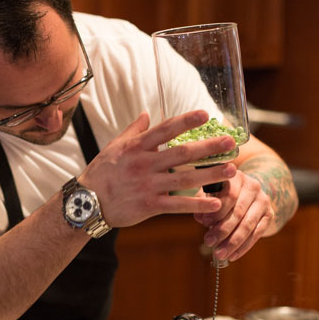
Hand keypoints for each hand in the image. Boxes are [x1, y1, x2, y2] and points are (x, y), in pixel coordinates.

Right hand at [79, 110, 236, 227]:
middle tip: (230, 143)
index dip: (186, 121)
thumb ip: (133, 130)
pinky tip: (215, 202)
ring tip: (232, 170)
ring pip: (185, 179)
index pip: (165, 130)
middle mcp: (144, 164)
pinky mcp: (148, 206)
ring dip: (210, 175)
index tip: (206, 115)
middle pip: (182, 154)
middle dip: (208, 148)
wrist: (86, 203)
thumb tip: (146, 113)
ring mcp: (147, 186)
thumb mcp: (114, 147)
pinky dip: (197, 204)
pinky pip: (178, 206)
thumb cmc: (101, 173)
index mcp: (136, 147)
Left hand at [194, 168, 273, 261]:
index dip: (217, 210)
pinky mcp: (269, 214)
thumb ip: (204, 203)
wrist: (248, 192)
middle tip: (209, 243)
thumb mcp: (211, 193)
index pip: (229, 194)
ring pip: (248, 225)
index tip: (204, 223)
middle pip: (238, 212)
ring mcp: (263, 201)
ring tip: (220, 254)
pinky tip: (232, 256)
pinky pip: (257, 234)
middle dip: (223, 230)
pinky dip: (243, 247)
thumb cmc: (221, 194)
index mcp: (236, 177)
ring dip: (233, 242)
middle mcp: (253, 186)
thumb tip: (201, 218)